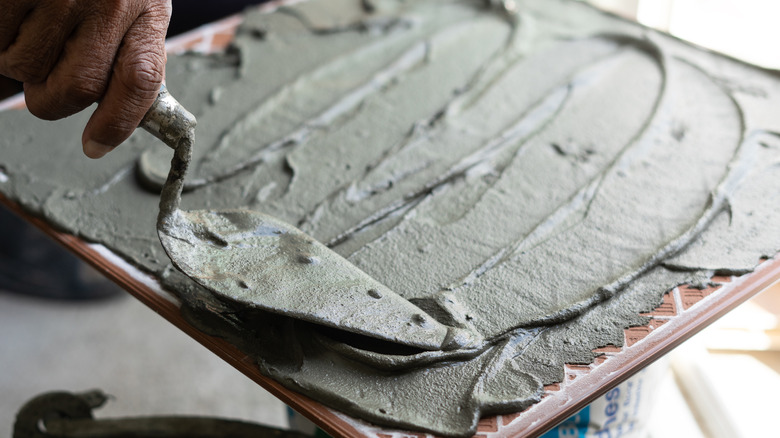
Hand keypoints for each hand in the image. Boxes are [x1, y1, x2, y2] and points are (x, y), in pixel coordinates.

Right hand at [0, 0, 171, 157]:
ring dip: (21, 62)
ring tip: (33, 29)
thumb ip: (130, 51)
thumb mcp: (134, 3)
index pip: (141, 81)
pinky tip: (14, 15)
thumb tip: (112, 115)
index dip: (118, 122)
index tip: (95, 145)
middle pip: (78, 88)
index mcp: (146, 9)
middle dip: (54, 99)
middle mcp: (109, 0)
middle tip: (47, 82)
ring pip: (28, 65)